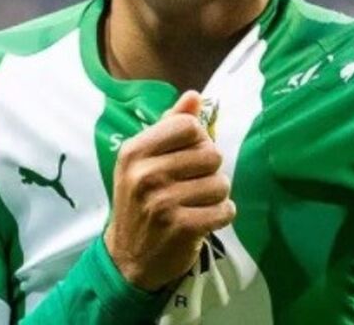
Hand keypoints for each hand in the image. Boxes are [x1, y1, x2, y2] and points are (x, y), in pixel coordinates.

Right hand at [103, 91, 235, 291]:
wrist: (128, 259)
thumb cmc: (141, 201)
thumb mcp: (145, 161)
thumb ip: (170, 126)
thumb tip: (194, 95)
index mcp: (134, 151)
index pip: (189, 126)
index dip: (198, 140)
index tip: (187, 157)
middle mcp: (145, 174)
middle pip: (211, 154)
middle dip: (209, 171)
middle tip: (191, 186)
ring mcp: (163, 202)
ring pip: (221, 183)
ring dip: (216, 195)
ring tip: (196, 204)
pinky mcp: (182, 227)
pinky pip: (225, 209)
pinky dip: (221, 215)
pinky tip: (204, 219)